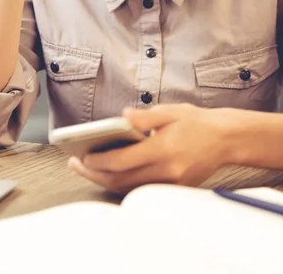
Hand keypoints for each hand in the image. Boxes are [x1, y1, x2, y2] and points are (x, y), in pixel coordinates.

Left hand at [68, 104, 235, 193]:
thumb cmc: (196, 122)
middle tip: (76, 164)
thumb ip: (144, 116)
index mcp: (162, 149)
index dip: (98, 160)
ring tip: (88, 167)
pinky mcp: (174, 188)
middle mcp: (166, 170)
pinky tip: (111, 172)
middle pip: (121, 180)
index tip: (82, 156)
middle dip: (94, 173)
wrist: (225, 138)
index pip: (122, 161)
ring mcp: (171, 183)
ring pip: (129, 188)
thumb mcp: (169, 111)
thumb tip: (122, 117)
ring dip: (106, 180)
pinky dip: (124, 183)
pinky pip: (142, 189)